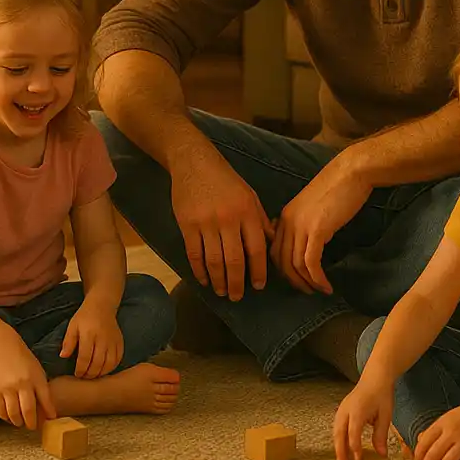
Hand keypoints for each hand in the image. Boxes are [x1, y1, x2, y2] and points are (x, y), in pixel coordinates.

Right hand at [0, 336, 55, 429]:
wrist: (5, 350)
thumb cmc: (25, 362)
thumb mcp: (38, 372)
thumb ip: (42, 388)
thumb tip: (46, 409)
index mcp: (36, 378)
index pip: (45, 399)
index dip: (49, 412)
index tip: (51, 420)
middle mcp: (22, 384)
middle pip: (28, 410)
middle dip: (31, 422)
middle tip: (33, 427)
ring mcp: (8, 388)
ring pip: (13, 413)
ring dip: (18, 422)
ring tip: (21, 423)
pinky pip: (0, 410)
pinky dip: (5, 417)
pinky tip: (10, 418)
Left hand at [60, 297, 123, 377]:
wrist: (102, 305)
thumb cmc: (84, 317)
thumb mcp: (72, 326)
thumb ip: (68, 342)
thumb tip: (63, 356)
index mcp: (89, 334)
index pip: (85, 358)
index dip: (80, 369)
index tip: (77, 374)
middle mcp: (103, 338)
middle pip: (98, 363)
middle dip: (90, 374)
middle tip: (84, 376)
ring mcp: (113, 340)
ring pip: (109, 363)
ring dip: (101, 373)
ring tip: (93, 374)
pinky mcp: (120, 341)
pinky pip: (118, 358)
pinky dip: (112, 367)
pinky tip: (104, 369)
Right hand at [170, 145, 274, 301]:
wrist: (194, 161)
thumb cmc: (225, 179)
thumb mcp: (250, 194)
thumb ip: (260, 219)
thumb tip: (272, 243)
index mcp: (247, 211)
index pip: (256, 248)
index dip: (258, 271)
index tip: (258, 286)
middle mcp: (228, 219)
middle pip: (235, 260)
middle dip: (237, 283)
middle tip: (237, 297)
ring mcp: (206, 223)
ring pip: (214, 261)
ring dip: (218, 280)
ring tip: (222, 292)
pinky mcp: (187, 224)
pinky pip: (194, 254)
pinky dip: (199, 270)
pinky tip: (204, 280)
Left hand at [271, 150, 370, 293]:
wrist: (351, 172)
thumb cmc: (337, 187)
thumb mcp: (312, 207)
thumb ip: (304, 223)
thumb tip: (305, 244)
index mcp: (285, 216)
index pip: (274, 250)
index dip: (283, 270)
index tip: (297, 279)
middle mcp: (288, 221)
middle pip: (281, 261)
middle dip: (293, 281)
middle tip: (307, 291)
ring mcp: (301, 225)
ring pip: (295, 265)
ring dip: (307, 283)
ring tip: (319, 290)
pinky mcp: (317, 230)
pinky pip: (311, 262)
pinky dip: (317, 278)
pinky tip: (326, 285)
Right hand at [332, 375, 393, 459]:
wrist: (375, 377)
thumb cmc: (382, 395)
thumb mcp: (385, 415)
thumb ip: (381, 435)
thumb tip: (381, 454)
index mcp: (358, 410)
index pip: (353, 432)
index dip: (354, 447)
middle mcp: (347, 409)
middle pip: (339, 432)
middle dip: (340, 450)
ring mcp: (342, 408)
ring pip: (336, 429)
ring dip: (338, 445)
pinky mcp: (342, 409)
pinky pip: (337, 425)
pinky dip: (339, 437)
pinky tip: (343, 446)